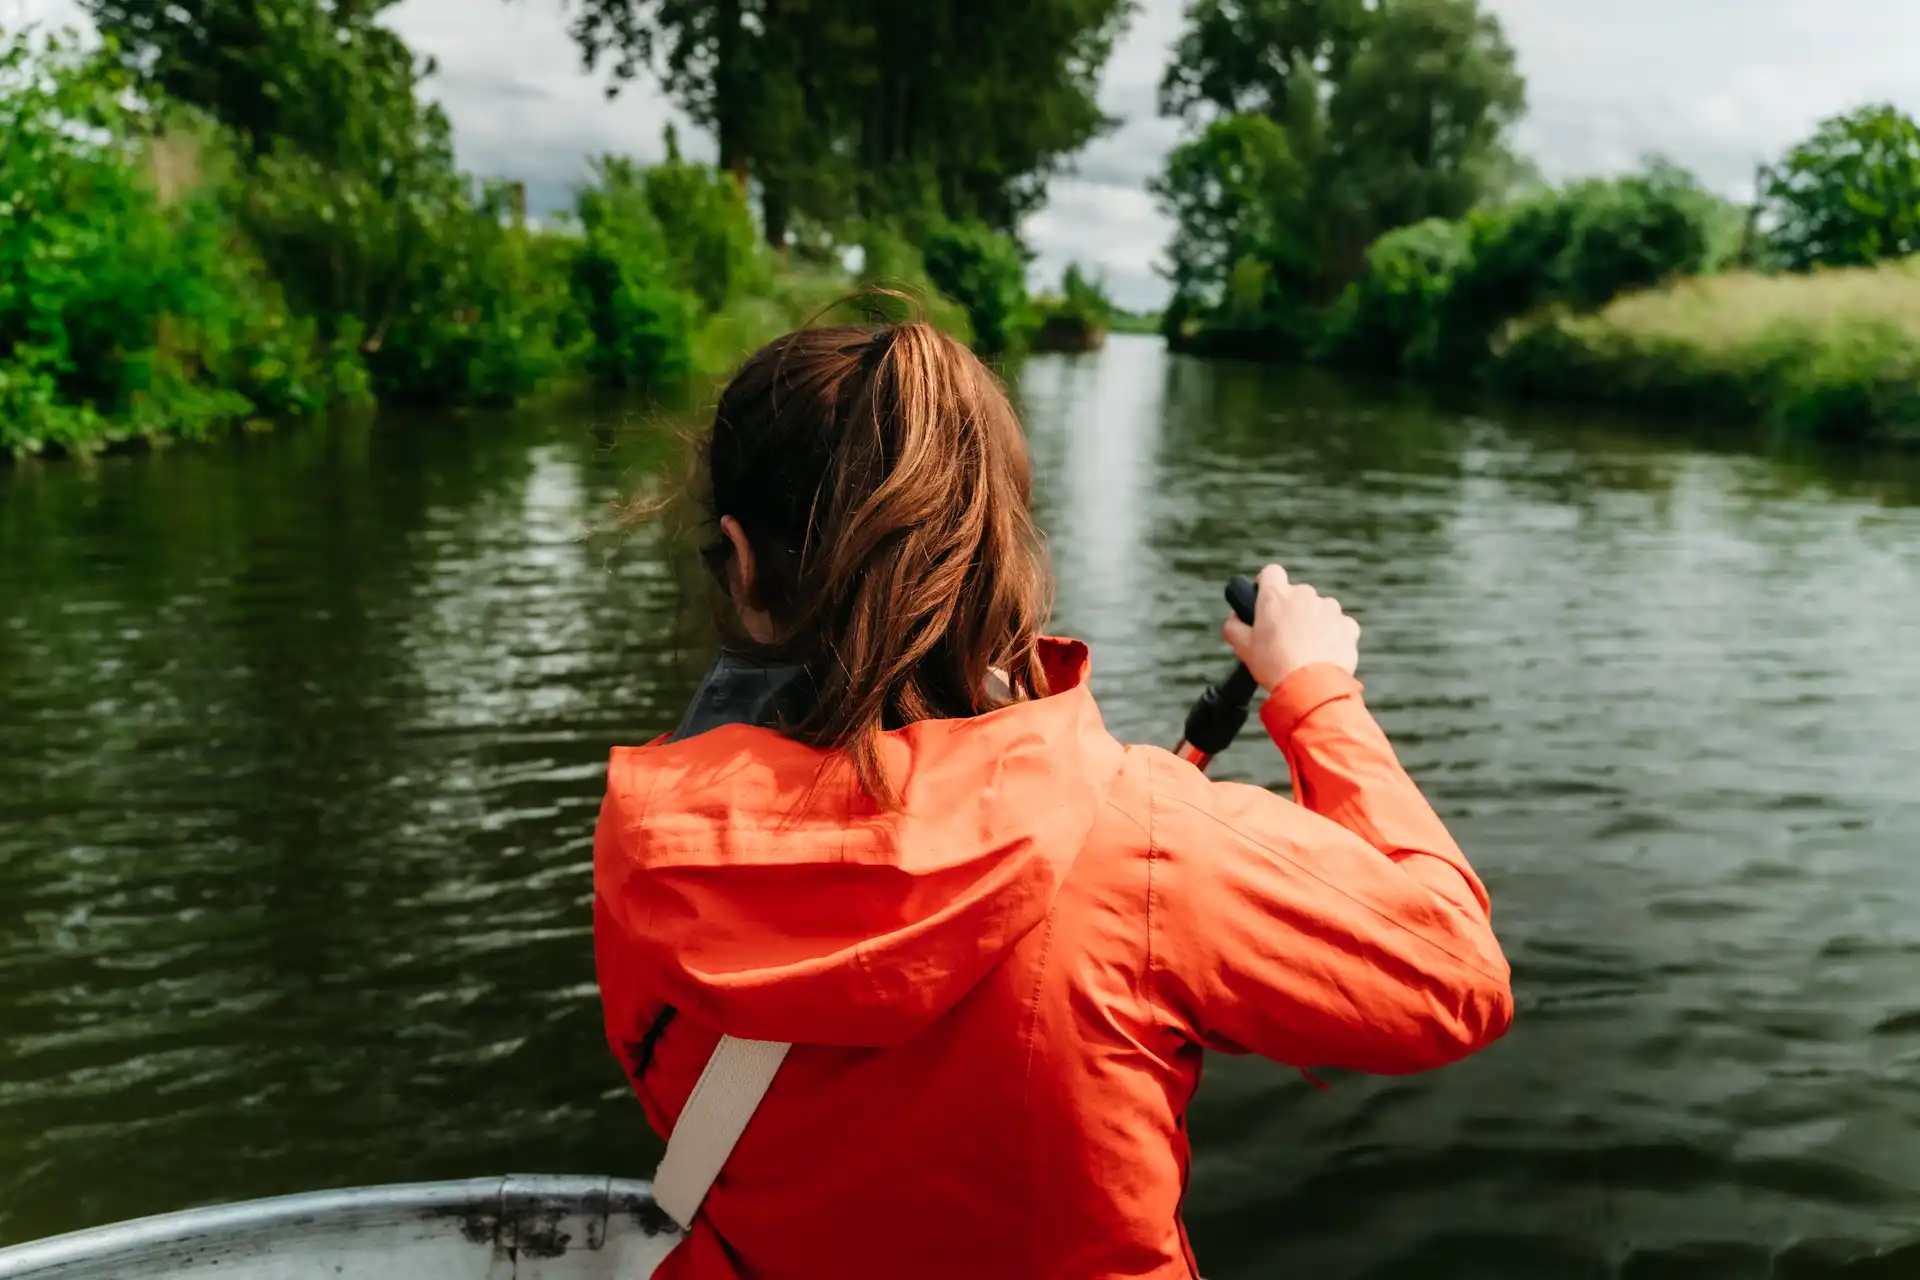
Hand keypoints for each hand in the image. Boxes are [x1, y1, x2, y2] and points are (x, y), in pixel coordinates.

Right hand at [1222, 563, 1360, 690]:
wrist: (1311, 689)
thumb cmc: (1274, 666)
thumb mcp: (1242, 648)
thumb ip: (1233, 626)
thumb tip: (1235, 617)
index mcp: (1276, 596)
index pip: (1271, 572)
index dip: (1267, 584)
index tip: (1266, 600)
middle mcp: (1305, 595)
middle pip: (1297, 595)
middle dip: (1292, 611)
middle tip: (1284, 637)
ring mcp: (1329, 608)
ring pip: (1319, 610)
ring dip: (1314, 623)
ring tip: (1307, 650)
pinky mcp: (1348, 625)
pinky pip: (1339, 626)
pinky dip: (1333, 636)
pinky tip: (1324, 655)